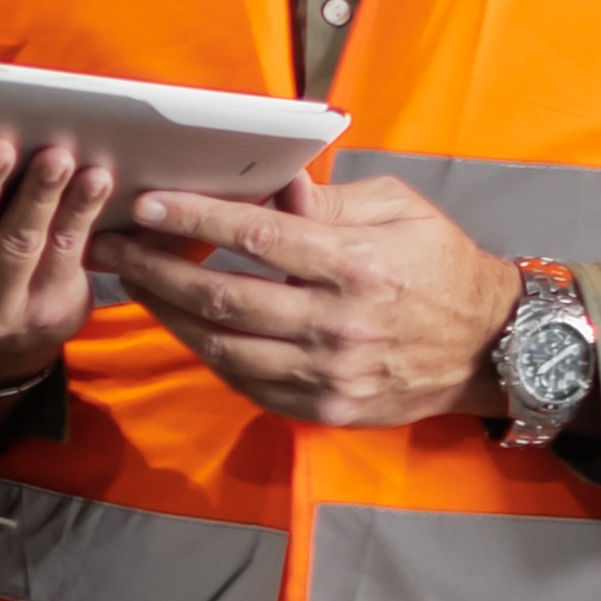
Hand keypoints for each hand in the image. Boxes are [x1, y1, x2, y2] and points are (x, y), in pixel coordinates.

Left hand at [109, 169, 522, 432]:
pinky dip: (203, 352)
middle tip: (111, 247)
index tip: (147, 205)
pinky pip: (244, 382)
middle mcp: (337, 325)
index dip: (194, 220)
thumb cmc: (441, 267)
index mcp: (357, 266)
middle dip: (155, 270)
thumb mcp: (401, 210)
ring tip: (131, 283)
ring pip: (221, 348)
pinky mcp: (321, 409)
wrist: (489, 349)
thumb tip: (272, 191)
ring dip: (166, 315)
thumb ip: (332, 202)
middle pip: (222, 299)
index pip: (256, 240)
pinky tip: (178, 324)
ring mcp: (327, 375)